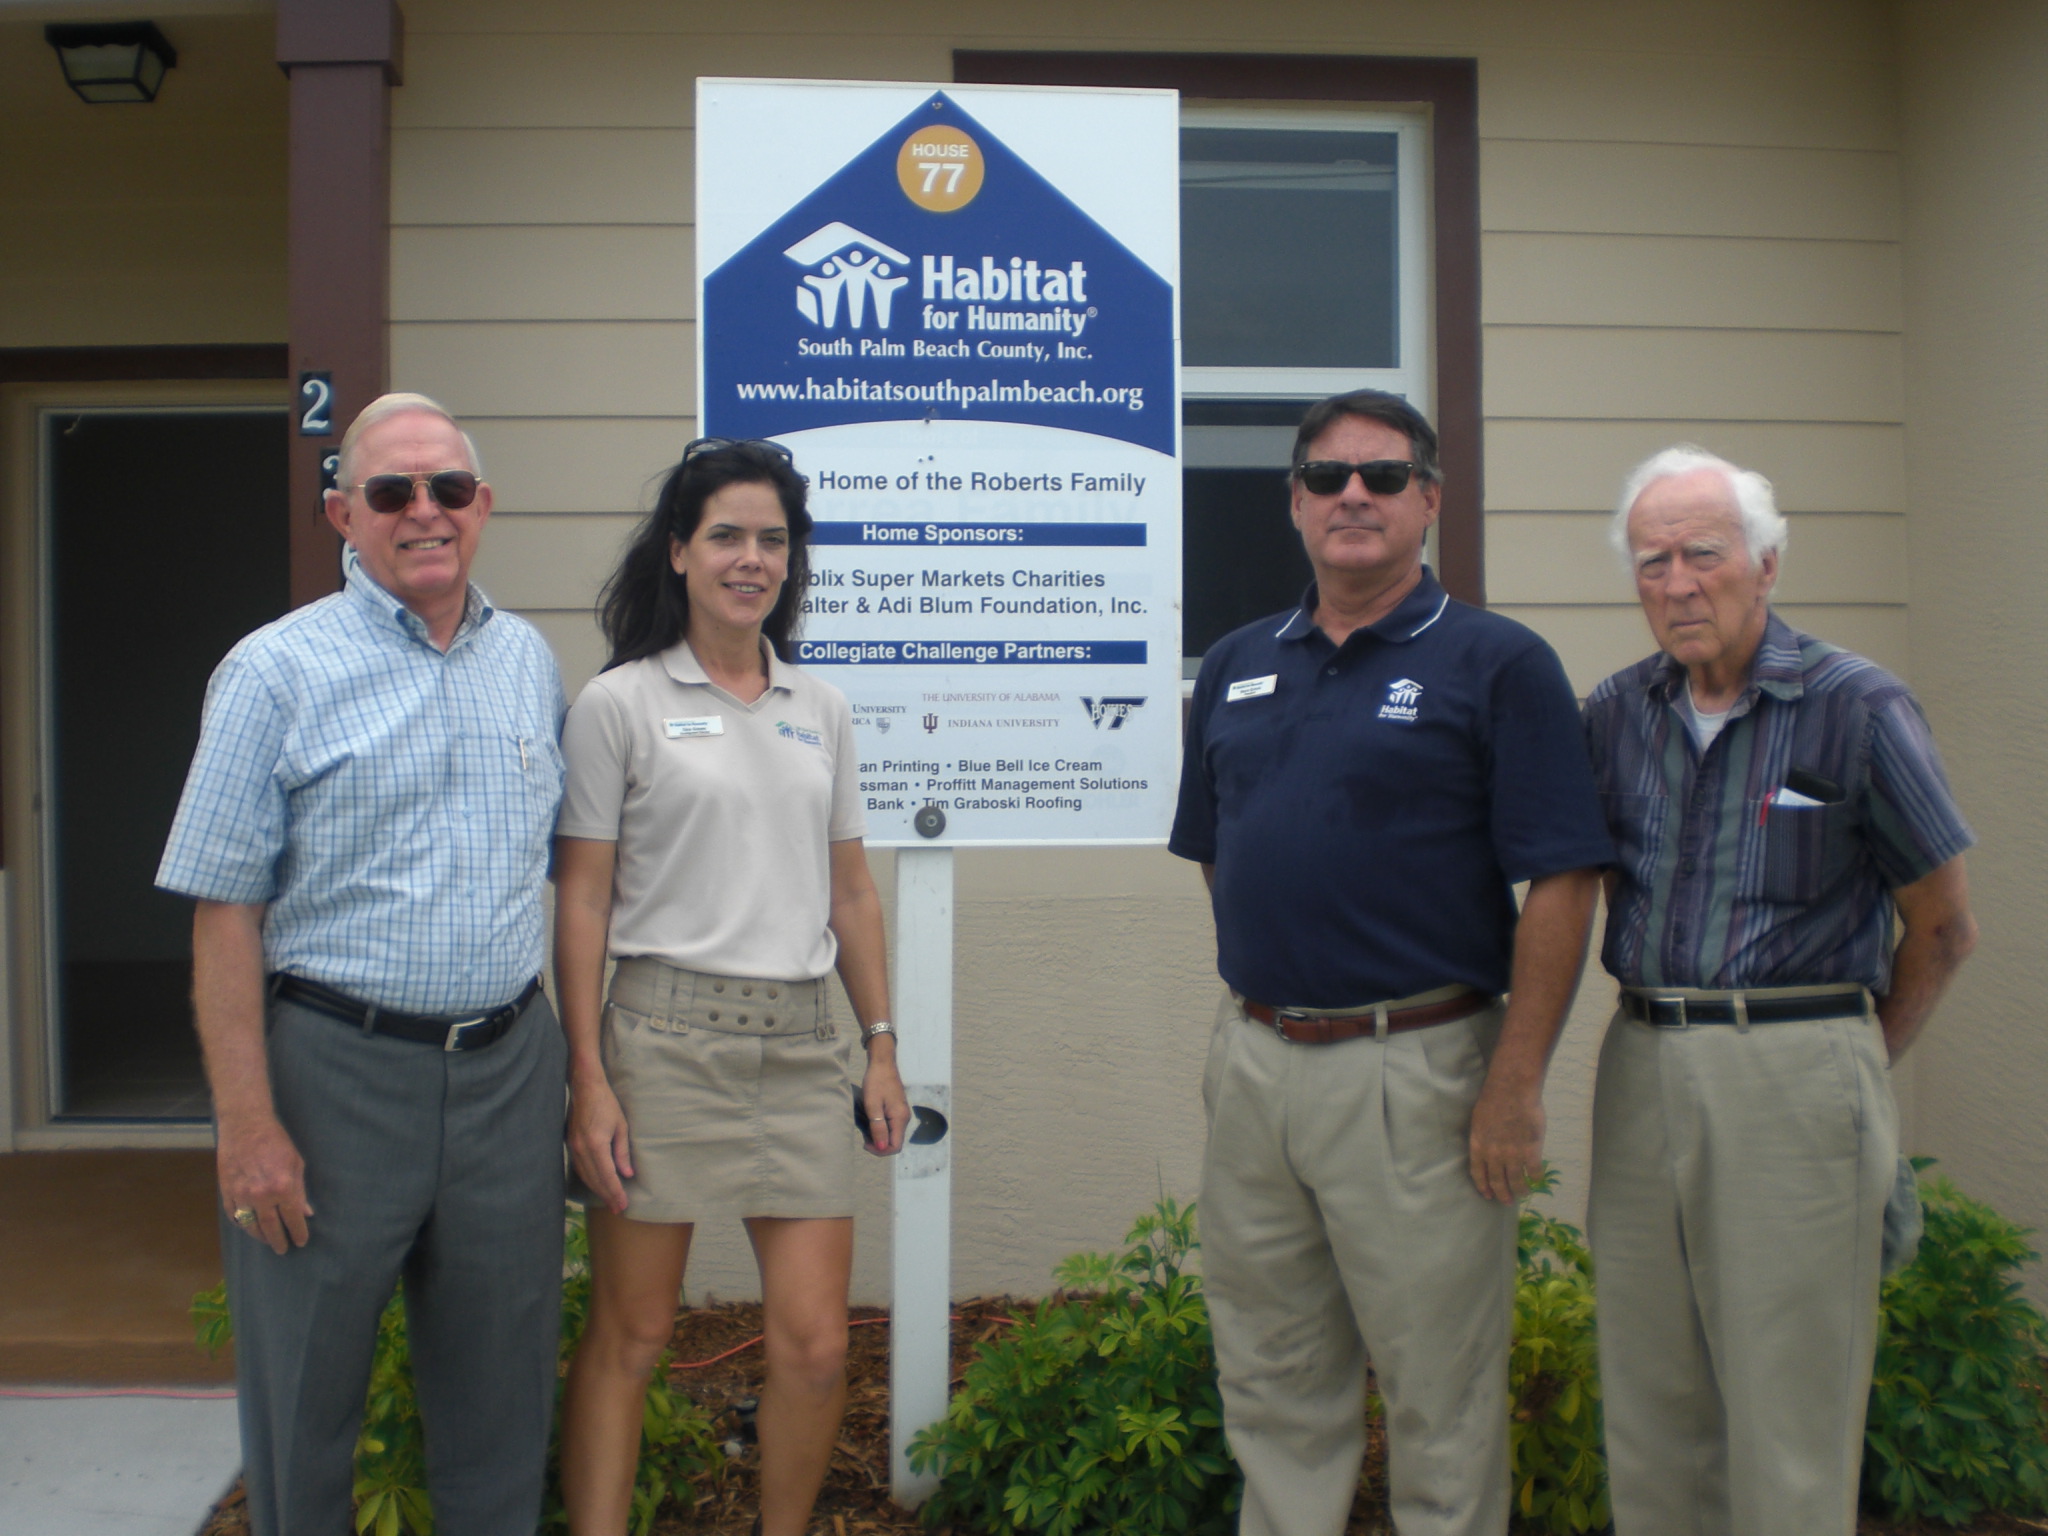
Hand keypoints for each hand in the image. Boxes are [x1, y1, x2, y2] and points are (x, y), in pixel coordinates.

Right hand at [218, 1115, 311, 1255]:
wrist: (245, 1125)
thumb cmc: (276, 1141)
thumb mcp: (296, 1164)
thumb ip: (300, 1191)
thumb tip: (306, 1213)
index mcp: (283, 1187)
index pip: (293, 1219)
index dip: (298, 1232)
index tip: (301, 1241)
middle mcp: (261, 1195)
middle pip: (271, 1228)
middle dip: (279, 1241)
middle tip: (283, 1249)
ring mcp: (241, 1195)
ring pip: (250, 1226)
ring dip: (260, 1236)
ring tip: (268, 1241)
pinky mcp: (226, 1192)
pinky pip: (235, 1215)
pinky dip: (243, 1224)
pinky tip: (250, 1227)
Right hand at [568, 1072, 633, 1213]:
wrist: (585, 1088)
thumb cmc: (607, 1104)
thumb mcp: (621, 1127)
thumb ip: (622, 1152)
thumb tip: (626, 1174)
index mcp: (596, 1144)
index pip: (607, 1176)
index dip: (615, 1192)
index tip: (622, 1205)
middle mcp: (582, 1149)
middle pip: (595, 1179)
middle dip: (607, 1196)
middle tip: (617, 1208)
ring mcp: (574, 1147)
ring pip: (585, 1176)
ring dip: (597, 1190)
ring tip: (608, 1200)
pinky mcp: (570, 1144)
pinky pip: (579, 1168)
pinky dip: (588, 1179)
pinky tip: (595, 1184)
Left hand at [860, 1052, 910, 1155]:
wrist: (882, 1063)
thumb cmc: (876, 1082)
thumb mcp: (873, 1105)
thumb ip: (878, 1127)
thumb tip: (881, 1147)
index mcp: (900, 1118)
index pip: (895, 1146)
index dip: (880, 1150)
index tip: (865, 1144)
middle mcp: (904, 1118)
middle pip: (895, 1142)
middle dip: (879, 1145)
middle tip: (863, 1137)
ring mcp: (902, 1114)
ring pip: (892, 1135)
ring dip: (879, 1137)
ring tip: (865, 1130)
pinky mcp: (897, 1110)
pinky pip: (891, 1126)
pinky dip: (881, 1129)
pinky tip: (870, 1123)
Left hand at [1468, 1073, 1544, 1202]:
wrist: (1512, 1090)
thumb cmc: (1493, 1100)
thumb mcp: (1478, 1121)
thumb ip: (1484, 1139)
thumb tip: (1488, 1152)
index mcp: (1478, 1146)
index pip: (1478, 1174)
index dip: (1484, 1187)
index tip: (1488, 1195)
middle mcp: (1494, 1155)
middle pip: (1498, 1182)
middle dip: (1502, 1195)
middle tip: (1507, 1202)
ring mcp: (1513, 1155)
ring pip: (1517, 1182)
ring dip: (1520, 1191)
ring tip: (1523, 1194)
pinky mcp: (1531, 1151)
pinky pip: (1534, 1172)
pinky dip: (1536, 1179)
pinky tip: (1537, 1180)